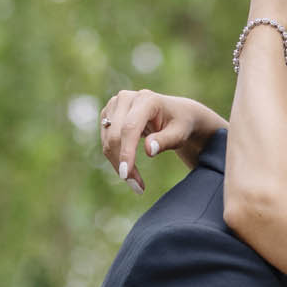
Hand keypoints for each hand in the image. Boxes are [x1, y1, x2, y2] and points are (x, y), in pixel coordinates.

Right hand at [99, 88, 225, 193]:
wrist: (175, 114)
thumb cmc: (180, 124)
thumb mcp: (180, 133)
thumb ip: (166, 140)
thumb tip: (148, 150)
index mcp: (146, 99)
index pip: (130, 128)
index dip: (126, 152)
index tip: (126, 174)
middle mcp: (126, 98)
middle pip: (116, 136)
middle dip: (123, 163)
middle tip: (137, 187)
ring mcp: (115, 105)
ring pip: (108, 141)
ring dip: (118, 164)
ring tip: (136, 183)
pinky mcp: (108, 115)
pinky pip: (106, 141)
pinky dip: (116, 159)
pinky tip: (129, 170)